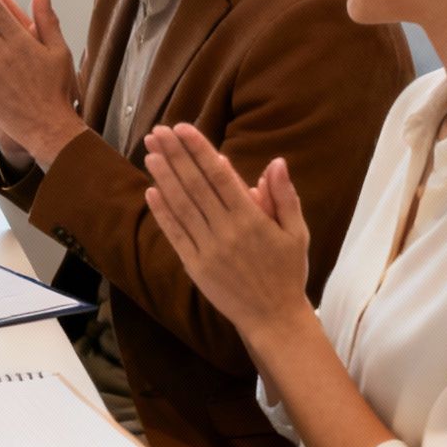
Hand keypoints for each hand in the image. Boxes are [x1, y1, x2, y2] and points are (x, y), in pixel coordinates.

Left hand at [141, 124, 311, 338]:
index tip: (183, 128)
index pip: (220, 176)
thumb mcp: (296, 232)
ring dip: (163, 177)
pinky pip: (175, 234)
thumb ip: (284, 197)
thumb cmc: (287, 271)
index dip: (199, 150)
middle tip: (158, 131)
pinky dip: (162, 212)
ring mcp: (207, 249)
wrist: (273, 318)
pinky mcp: (194, 266)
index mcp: (252, 219)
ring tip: (150, 151)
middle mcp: (226, 231)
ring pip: (181, 206)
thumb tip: (276, 162)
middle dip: (175, 156)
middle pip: (195, 186)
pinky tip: (150, 190)